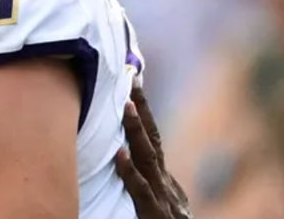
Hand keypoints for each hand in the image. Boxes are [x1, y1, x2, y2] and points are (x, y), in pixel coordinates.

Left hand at [116, 85, 193, 218]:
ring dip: (137, 130)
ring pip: (149, 159)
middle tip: (132, 78)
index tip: (134, 78)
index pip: (152, 137)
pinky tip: (119, 154)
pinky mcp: (154, 215)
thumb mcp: (156, 199)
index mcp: (162, 177)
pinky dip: (131, 172)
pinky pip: (141, 191)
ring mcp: (162, 197)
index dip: (144, 109)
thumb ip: (144, 178)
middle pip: (153, 139)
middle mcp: (164, 182)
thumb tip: (127, 152)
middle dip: (142, 108)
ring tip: (126, 104)